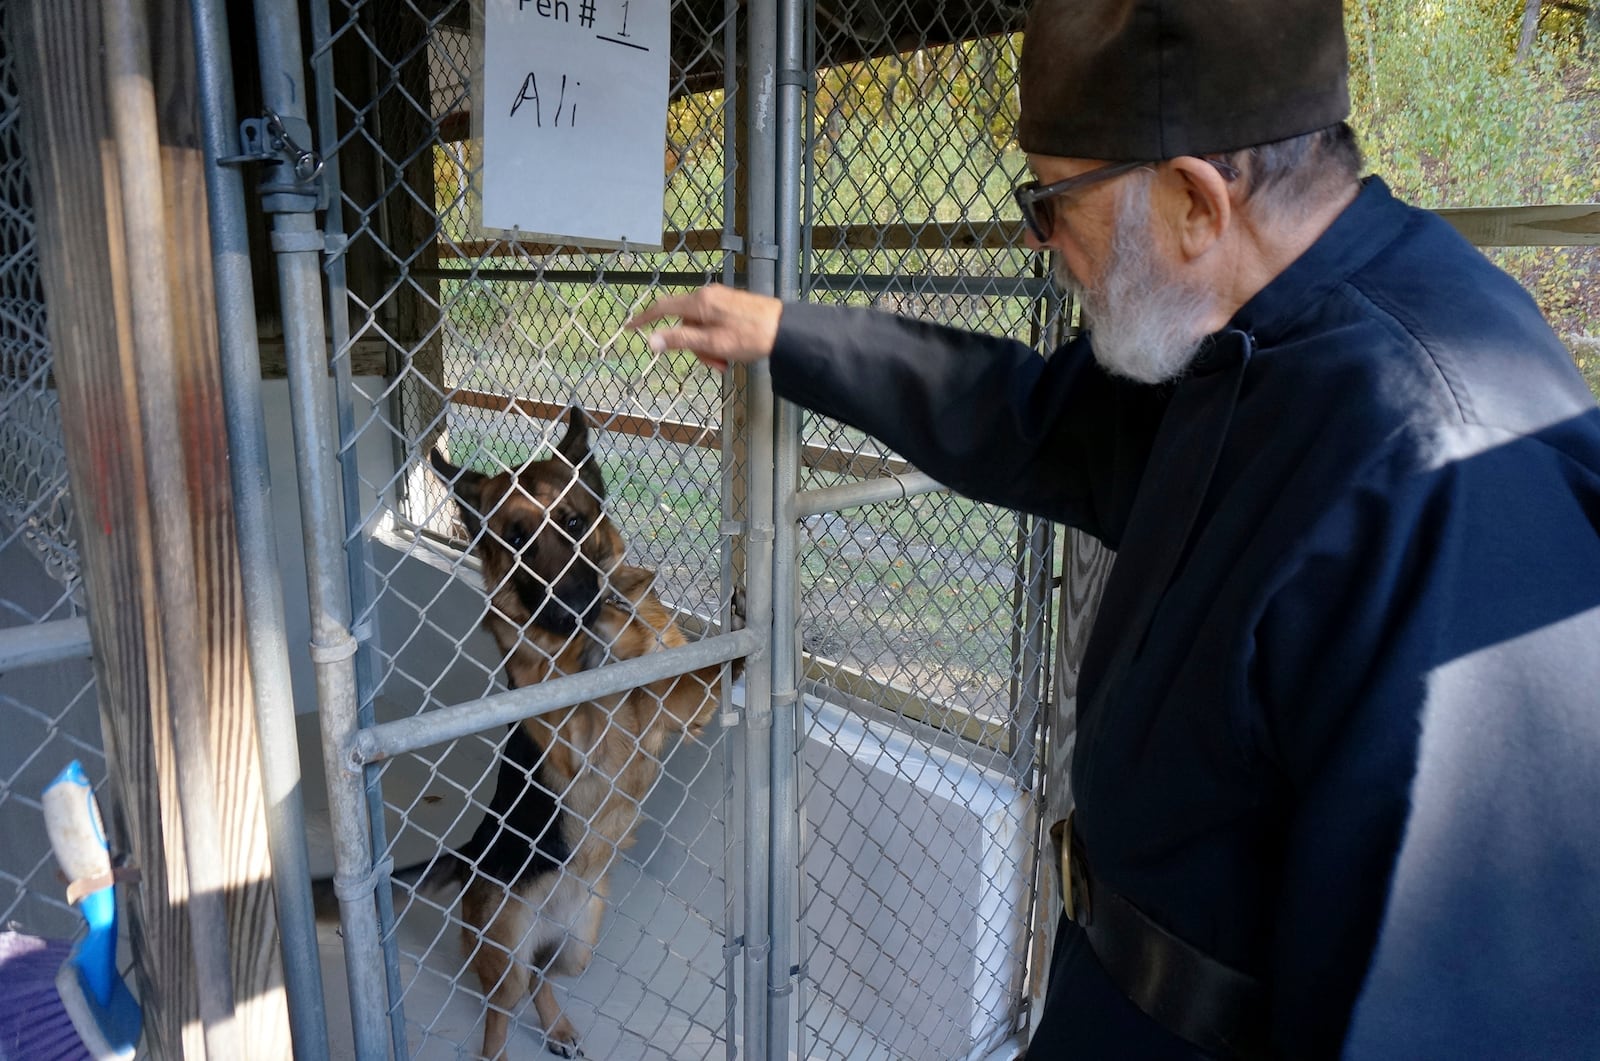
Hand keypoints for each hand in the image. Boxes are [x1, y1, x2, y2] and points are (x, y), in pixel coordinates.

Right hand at [625, 284, 782, 372]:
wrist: (785, 330)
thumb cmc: (750, 336)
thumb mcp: (711, 343)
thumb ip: (680, 341)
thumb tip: (651, 341)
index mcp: (699, 302)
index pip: (663, 308)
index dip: (645, 319)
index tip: (630, 327)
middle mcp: (707, 296)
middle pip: (685, 324)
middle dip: (695, 347)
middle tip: (714, 364)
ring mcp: (720, 300)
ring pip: (701, 328)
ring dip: (709, 348)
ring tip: (726, 362)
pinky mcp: (731, 306)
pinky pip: (714, 325)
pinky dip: (718, 342)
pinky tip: (732, 353)